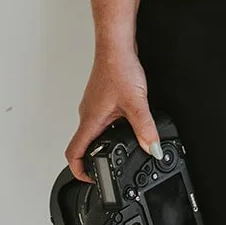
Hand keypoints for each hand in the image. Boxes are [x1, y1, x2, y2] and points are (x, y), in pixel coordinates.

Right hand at [65, 45, 164, 183]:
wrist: (116, 44)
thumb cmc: (118, 67)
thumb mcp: (136, 102)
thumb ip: (146, 128)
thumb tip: (152, 148)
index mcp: (90, 119)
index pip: (73, 154)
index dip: (79, 172)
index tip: (92, 180)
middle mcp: (87, 113)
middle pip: (83, 144)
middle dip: (95, 159)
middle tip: (109, 167)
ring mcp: (92, 104)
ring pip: (92, 130)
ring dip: (103, 141)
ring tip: (120, 146)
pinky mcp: (101, 97)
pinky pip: (100, 118)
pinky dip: (110, 126)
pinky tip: (125, 121)